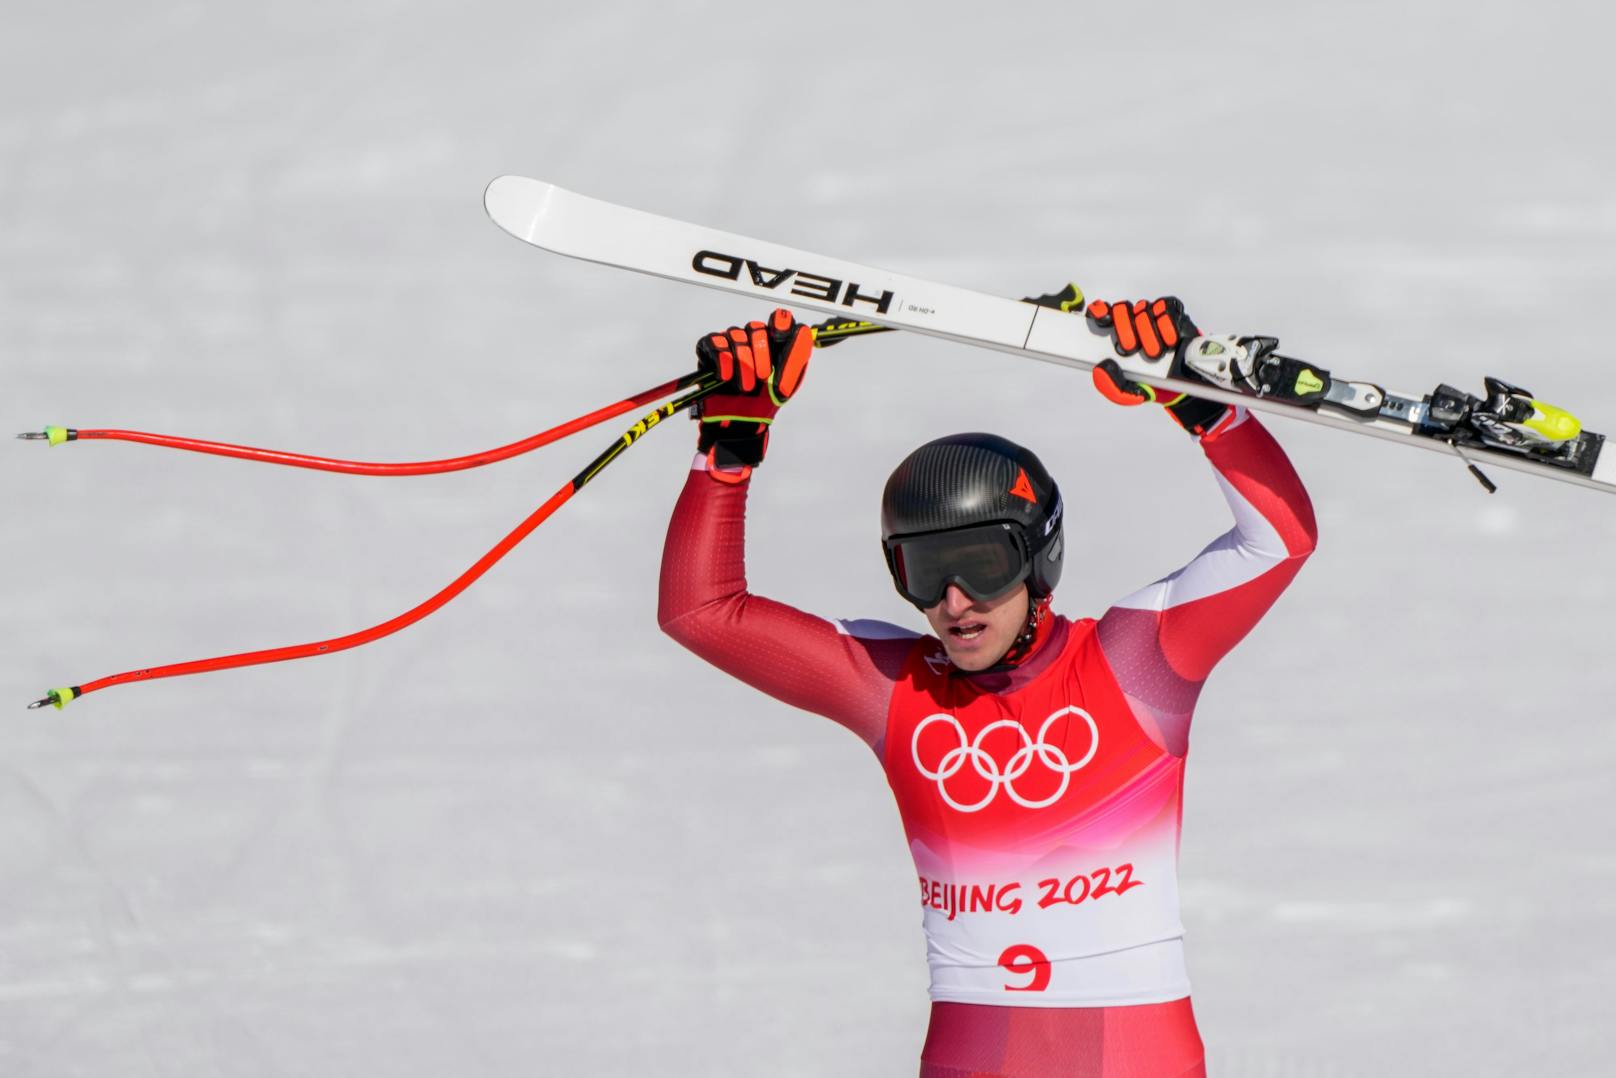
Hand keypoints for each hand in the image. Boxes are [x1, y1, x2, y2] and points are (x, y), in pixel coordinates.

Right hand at [694, 308, 812, 475]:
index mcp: (774, 342)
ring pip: (736, 336)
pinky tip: (726, 377)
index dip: (780, 324)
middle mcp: (753, 338)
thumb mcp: (788, 382)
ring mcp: (731, 342)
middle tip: (762, 377)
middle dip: (760, 353)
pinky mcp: (710, 349)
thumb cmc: (766, 401)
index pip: (779, 319)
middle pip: (756, 328)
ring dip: (742, 364)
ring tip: (745, 387)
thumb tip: (802, 332)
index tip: (780, 336)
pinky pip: (715, 343)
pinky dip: (722, 360)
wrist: (741, 421)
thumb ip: (797, 357)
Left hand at [1084, 295, 1229, 435]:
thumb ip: (1110, 386)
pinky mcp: (1172, 314)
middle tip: (1132, 349)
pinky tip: (1169, 341)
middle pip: (1123, 310)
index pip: (1101, 314)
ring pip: (1144, 309)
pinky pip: (1166, 308)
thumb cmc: (1151, 384)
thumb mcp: (1127, 393)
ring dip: (1149, 333)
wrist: (1184, 385)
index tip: (1102, 319)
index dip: (1099, 311)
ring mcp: (1152, 316)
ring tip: (1155, 353)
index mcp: (1116, 337)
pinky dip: (1166, 325)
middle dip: (1125, 329)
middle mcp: (1132, 323)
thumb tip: (1101, 368)